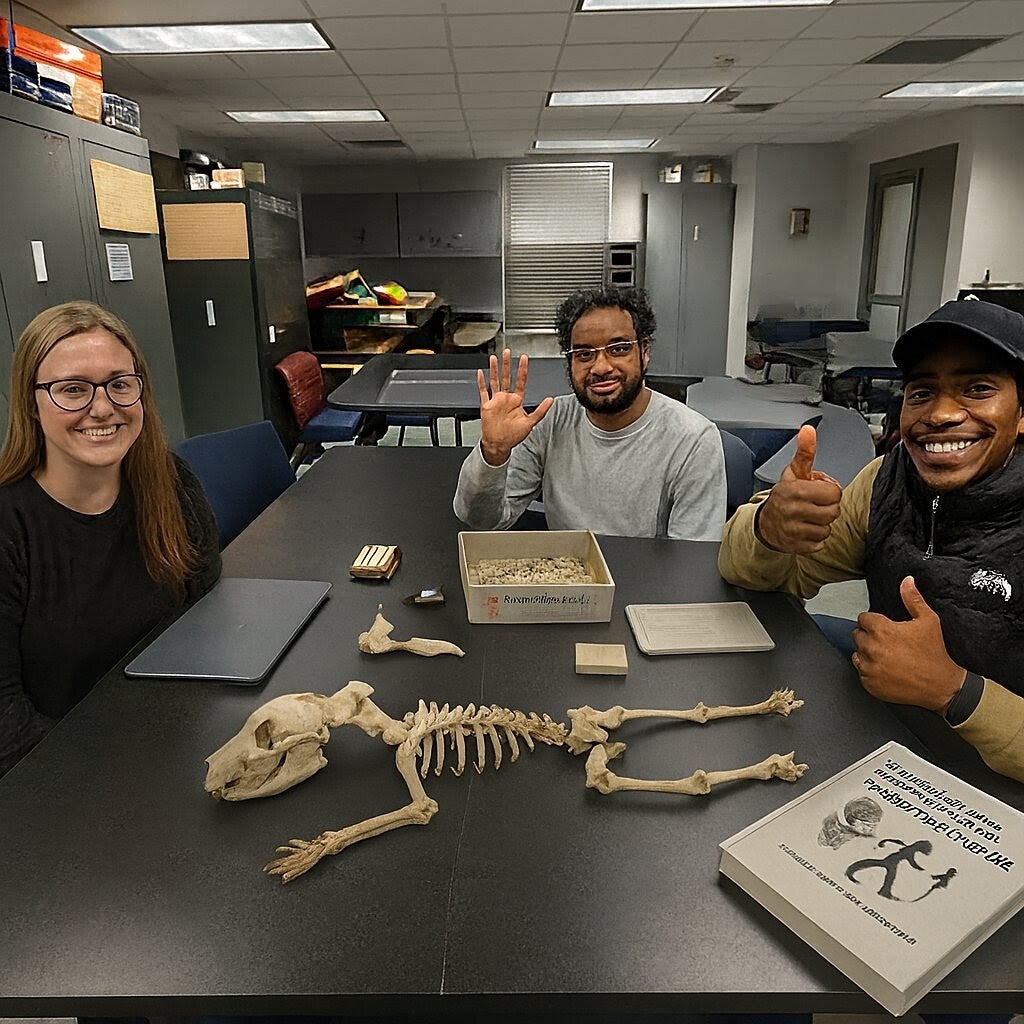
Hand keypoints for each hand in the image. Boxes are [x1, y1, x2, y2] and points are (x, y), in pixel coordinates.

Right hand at [477, 349, 553, 465]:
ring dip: (494, 369)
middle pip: (507, 377)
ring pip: (495, 381)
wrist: (499, 444)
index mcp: (517, 401)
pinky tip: (480, 373)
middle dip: (507, 364)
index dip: (522, 369)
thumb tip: (550, 400)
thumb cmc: (514, 436)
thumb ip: (541, 410)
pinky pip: (483, 391)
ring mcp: (496, 401)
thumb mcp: (531, 422)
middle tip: (508, 352)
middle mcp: (506, 399)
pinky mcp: (486, 405)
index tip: (524, 358)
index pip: (520, 381)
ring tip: (494, 358)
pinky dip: (481, 382)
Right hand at [757, 425, 842, 552]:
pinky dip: (815, 539)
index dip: (830, 492)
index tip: (819, 491)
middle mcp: (793, 511)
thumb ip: (805, 452)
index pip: (834, 494)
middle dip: (827, 508)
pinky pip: (820, 544)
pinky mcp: (795, 546)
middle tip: (815, 505)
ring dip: (822, 524)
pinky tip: (806, 530)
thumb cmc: (784, 495)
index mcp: (795, 490)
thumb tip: (808, 430)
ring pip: (827, 529)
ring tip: (809, 518)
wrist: (765, 523)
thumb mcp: (794, 472)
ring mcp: (793, 530)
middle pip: (833, 512)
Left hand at [851, 576, 966, 712]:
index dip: (874, 621)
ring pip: (857, 654)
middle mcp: (871, 648)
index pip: (863, 619)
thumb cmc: (934, 653)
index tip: (884, 627)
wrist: (942, 685)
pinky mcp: (869, 684)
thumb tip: (907, 581)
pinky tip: (886, 669)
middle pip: (858, 635)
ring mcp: (869, 667)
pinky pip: (862, 672)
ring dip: (867, 653)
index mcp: (881, 630)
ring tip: (888, 656)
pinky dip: (870, 671)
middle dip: (870, 636)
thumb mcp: (928, 621)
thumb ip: (913, 599)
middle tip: (888, 642)